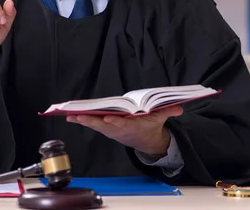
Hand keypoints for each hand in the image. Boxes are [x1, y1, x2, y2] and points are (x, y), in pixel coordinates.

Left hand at [67, 106, 183, 156]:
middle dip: (92, 120)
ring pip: (95, 125)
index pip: (123, 124)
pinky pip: (92, 124)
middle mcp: (120, 129)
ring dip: (83, 120)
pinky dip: (82, 120)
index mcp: (133, 126)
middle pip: (104, 125)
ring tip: (70, 114)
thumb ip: (168, 112)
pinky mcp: (105, 128)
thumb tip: (180, 108)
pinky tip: (70, 115)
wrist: (146, 141)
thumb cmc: (150, 125)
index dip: (115, 122)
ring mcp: (111, 130)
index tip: (107, 118)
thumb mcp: (160, 119)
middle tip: (79, 116)